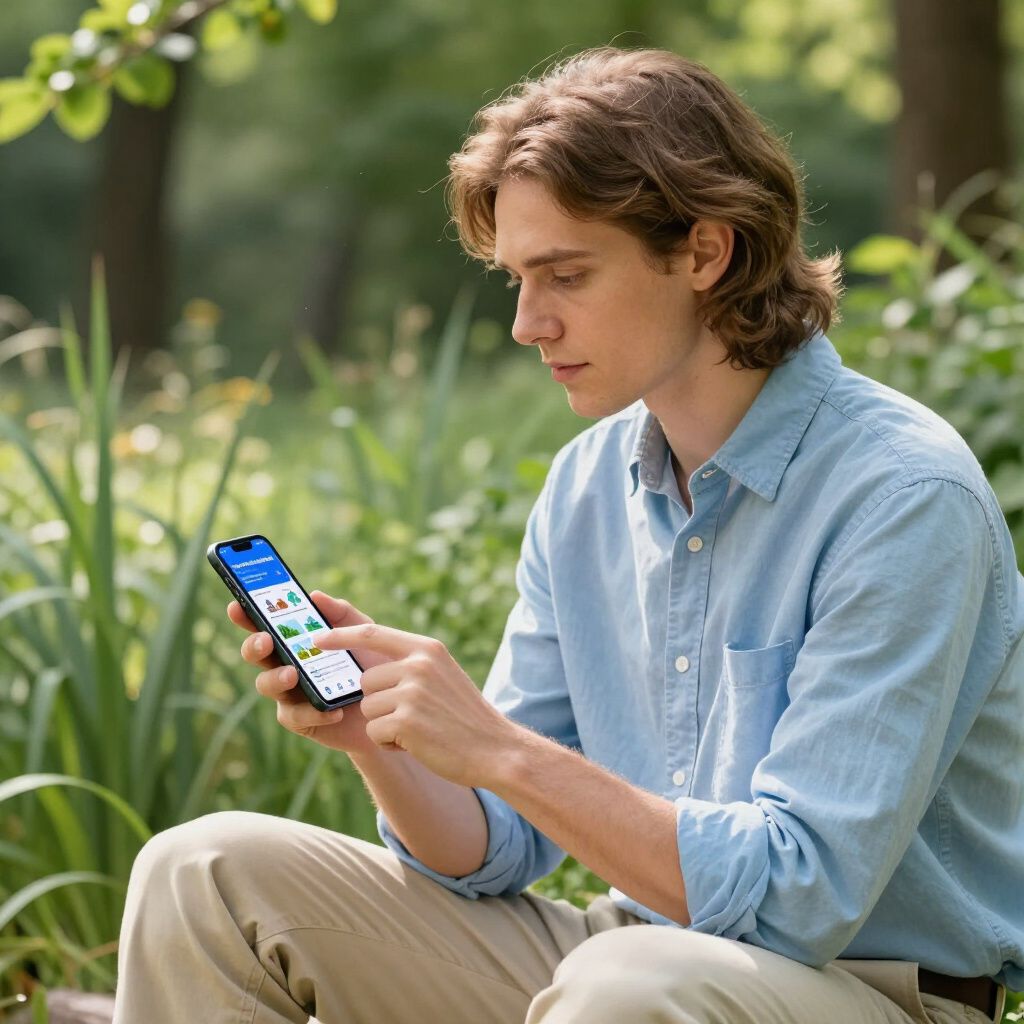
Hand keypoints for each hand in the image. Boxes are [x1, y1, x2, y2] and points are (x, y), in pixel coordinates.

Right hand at [229, 590, 389, 756]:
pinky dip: (313, 712)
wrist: (393, 702)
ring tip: (293, 674)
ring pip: (267, 685)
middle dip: (254, 646)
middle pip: (257, 654)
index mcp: (295, 640)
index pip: (265, 624)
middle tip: (266, 640)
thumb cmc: (372, 662)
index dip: (247, 616)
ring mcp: (291, 693)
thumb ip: (341, 613)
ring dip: (276, 678)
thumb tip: (315, 595)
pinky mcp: (303, 720)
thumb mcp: (363, 632)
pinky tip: (333, 710)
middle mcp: (286, 664)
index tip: (236, 606)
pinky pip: (296, 717)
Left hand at [317, 623, 518, 787]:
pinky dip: (390, 744)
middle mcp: (418, 664)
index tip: (318, 637)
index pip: (371, 633)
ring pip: (368, 708)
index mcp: (426, 648)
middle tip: (412, 717)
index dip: (341, 635)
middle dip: (379, 703)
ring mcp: (412, 692)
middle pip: (365, 681)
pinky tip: (418, 744)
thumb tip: (368, 670)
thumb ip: (411, 665)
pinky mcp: (405, 721)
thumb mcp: (442, 676)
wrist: (496, 749)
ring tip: (418, 730)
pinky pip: (374, 732)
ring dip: (385, 725)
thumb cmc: (465, 717)